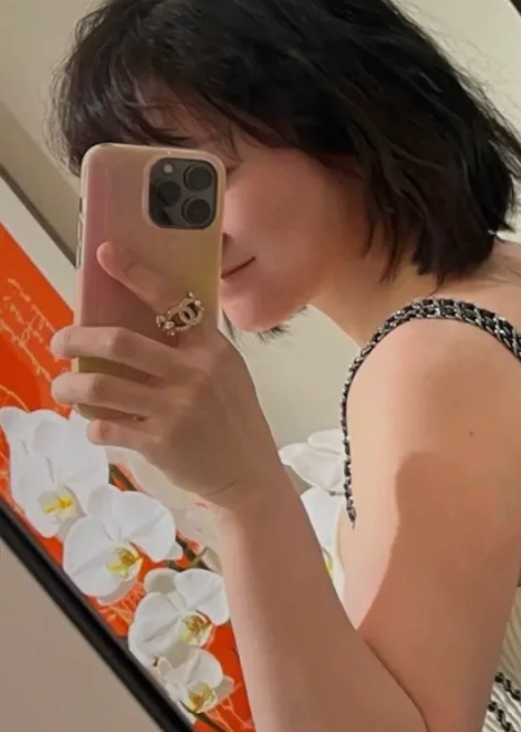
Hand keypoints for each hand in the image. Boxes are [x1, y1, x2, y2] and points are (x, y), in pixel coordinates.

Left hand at [51, 242, 279, 506]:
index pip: (171, 301)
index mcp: (211, 350)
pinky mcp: (162, 443)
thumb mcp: (226, 376)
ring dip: (71, 387)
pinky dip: (93, 427)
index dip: (135, 275)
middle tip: (60, 343)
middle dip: (77, 339)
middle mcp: (194, 375)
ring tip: (62, 389)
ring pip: (102, 386)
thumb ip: (191, 353)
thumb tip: (132, 334)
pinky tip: (95, 426)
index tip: (106, 255)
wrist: (249, 476)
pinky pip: (109, 427)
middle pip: (119, 343)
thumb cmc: (233, 422)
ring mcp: (177, 409)